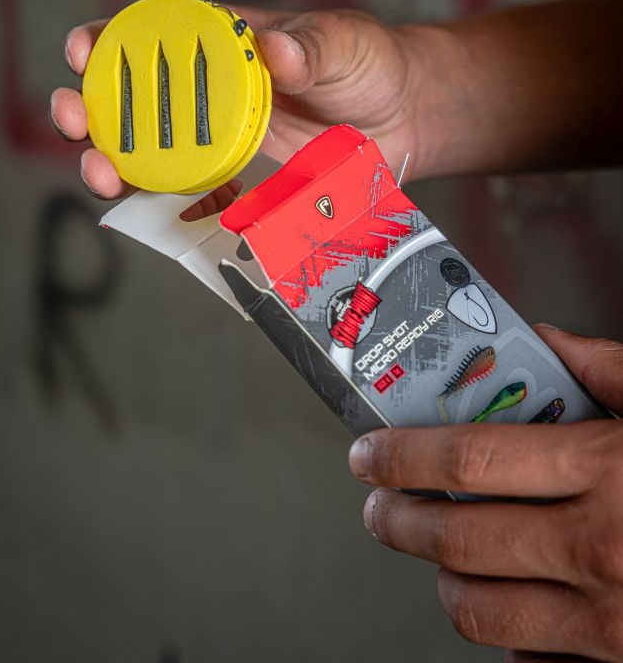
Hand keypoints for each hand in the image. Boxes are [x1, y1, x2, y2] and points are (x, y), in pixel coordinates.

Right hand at [50, 6, 424, 198]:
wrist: (406, 116)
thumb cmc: (371, 63)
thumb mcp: (344, 43)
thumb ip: (311, 47)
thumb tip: (274, 50)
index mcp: (226, 40)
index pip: (154, 32)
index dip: (109, 38)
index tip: (84, 48)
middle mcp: (211, 87)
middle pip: (133, 94)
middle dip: (90, 104)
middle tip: (74, 118)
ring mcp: (220, 134)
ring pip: (149, 146)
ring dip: (112, 158)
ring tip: (100, 173)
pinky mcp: (237, 175)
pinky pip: (190, 188)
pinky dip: (160, 199)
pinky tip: (142, 208)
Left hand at [348, 324, 622, 661]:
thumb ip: (605, 367)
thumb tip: (540, 339)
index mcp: (612, 472)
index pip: (468, 461)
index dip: (403, 454)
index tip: (370, 450)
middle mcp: (604, 552)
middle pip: (456, 540)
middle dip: (395, 520)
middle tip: (378, 502)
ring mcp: (612, 626)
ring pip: (478, 610)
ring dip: (439, 578)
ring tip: (434, 547)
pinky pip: (529, 658)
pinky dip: (502, 627)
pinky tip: (508, 593)